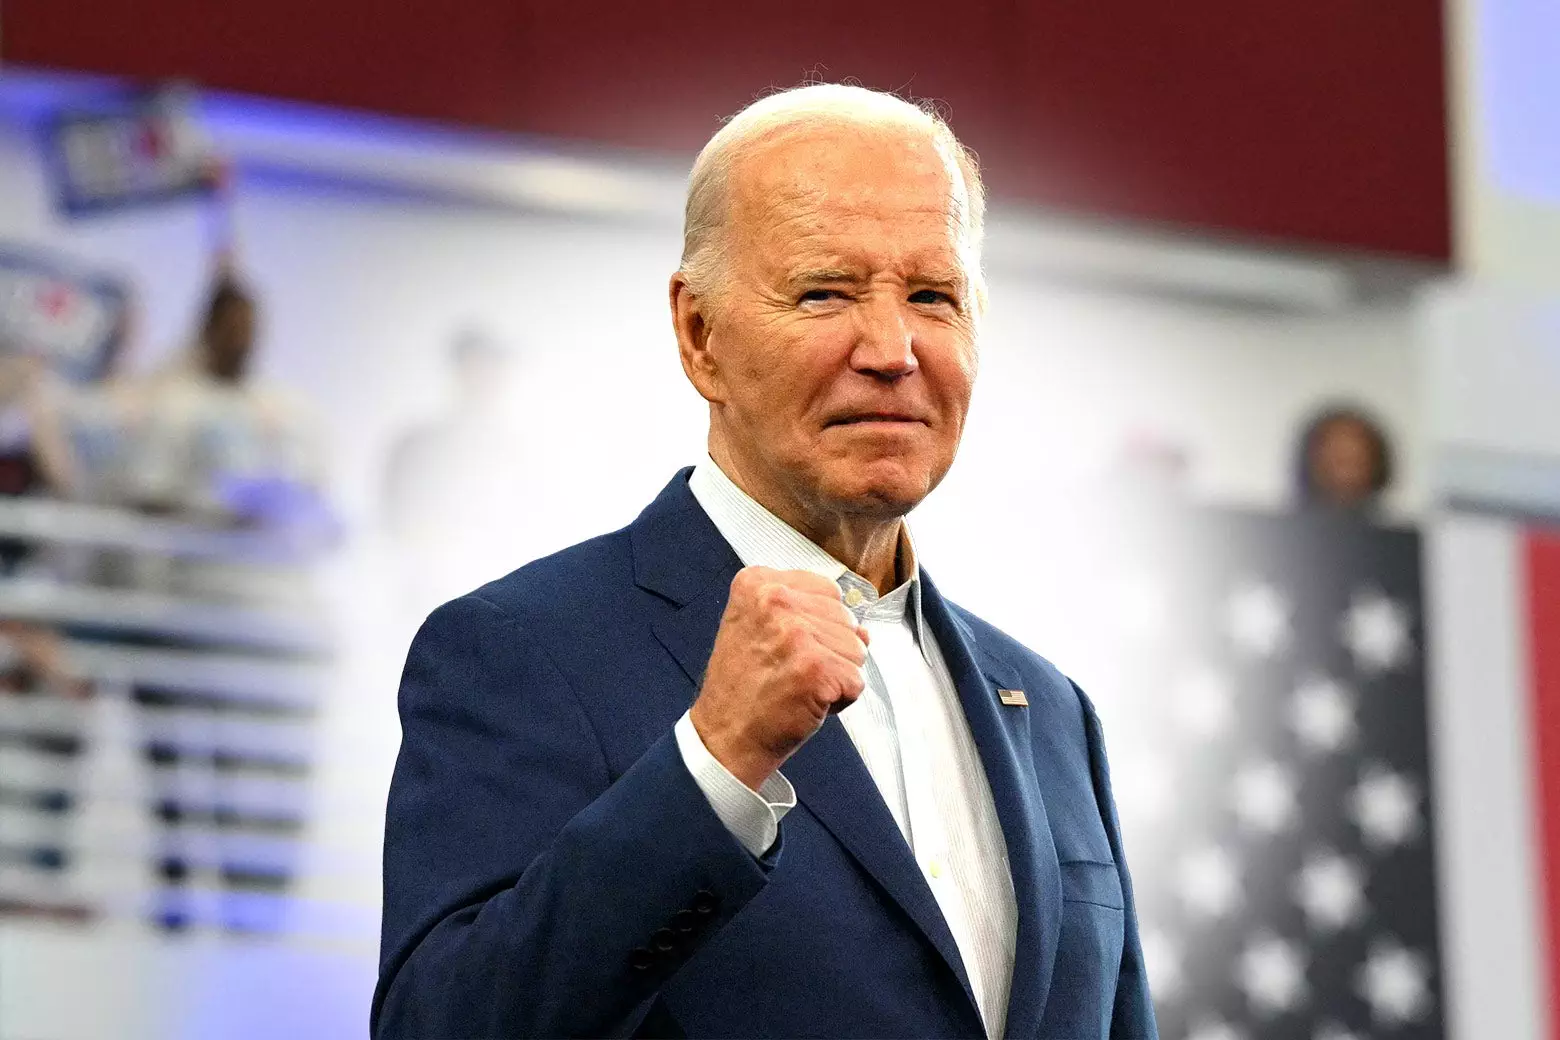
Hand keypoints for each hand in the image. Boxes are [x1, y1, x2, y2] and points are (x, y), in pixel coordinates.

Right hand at [690, 567, 869, 789]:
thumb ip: (808, 615)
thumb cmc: (744, 686)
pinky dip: (840, 700)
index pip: (827, 590)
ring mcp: (796, 633)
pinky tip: (807, 702)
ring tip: (798, 686)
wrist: (724, 736)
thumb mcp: (760, 629)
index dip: (818, 624)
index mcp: (758, 583)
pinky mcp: (815, 667)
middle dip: (830, 649)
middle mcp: (775, 599)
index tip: (787, 646)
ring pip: (857, 648)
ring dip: (836, 674)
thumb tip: (863, 629)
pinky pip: (856, 681)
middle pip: (846, 617)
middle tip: (790, 670)